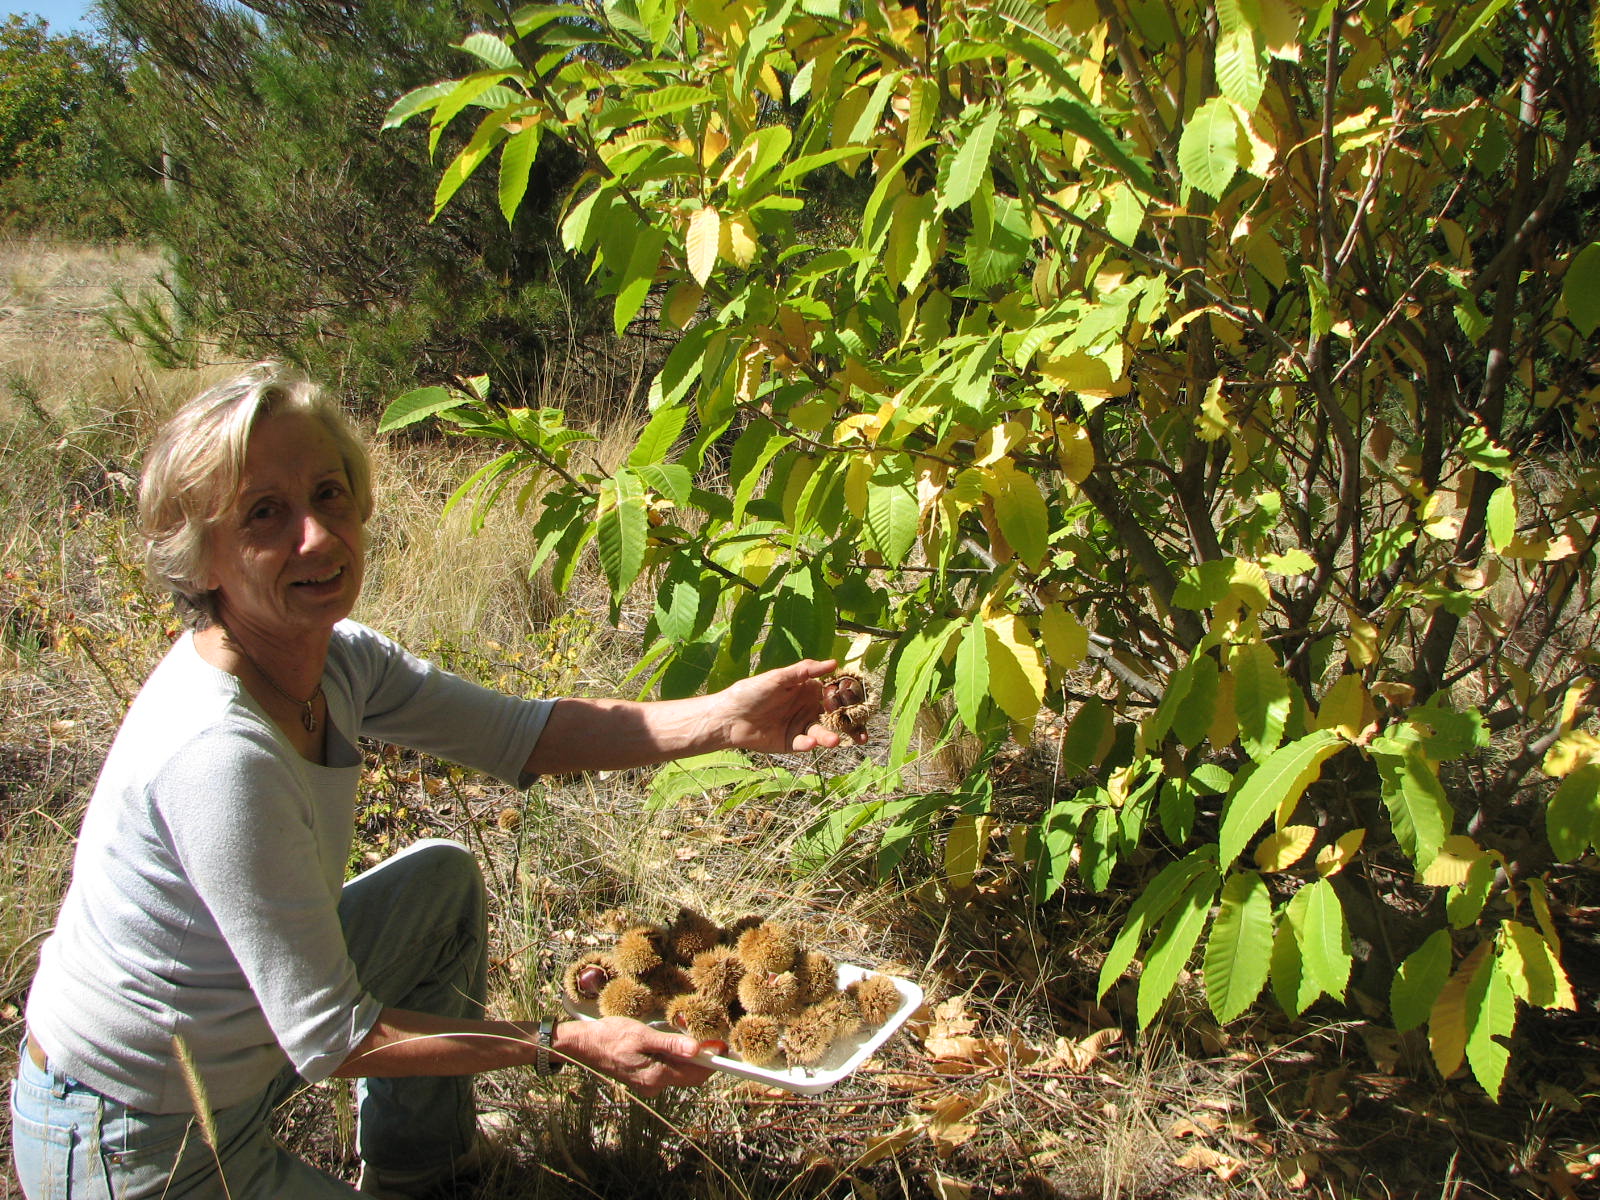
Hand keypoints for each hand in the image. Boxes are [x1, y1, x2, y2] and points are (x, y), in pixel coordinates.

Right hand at [553, 1016, 720, 1095]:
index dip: (712, 1063)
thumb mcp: (643, 1035)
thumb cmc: (611, 1036)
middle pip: (689, 1075)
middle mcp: (654, 1085)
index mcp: (656, 1076)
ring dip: (689, 1058)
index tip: (725, 1050)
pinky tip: (675, 1044)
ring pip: (678, 1072)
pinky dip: (675, 1058)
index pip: (695, 1075)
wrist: (583, 1045)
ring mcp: (648, 1083)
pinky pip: (667, 1070)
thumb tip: (697, 1050)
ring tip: (695, 1038)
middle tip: (713, 1039)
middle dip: (703, 1060)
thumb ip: (671, 1044)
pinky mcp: (643, 1076)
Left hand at [712, 658, 866, 752]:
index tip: (862, 702)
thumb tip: (834, 662)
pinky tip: (808, 742)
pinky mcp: (792, 742)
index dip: (849, 698)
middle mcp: (808, 707)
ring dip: (829, 737)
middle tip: (862, 732)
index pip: (834, 693)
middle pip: (835, 717)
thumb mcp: (779, 677)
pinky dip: (808, 744)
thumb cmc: (751, 691)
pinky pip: (805, 743)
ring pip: (822, 732)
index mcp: (808, 689)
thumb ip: (805, 670)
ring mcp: (801, 726)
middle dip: (849, 725)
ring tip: (832, 741)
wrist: (728, 717)